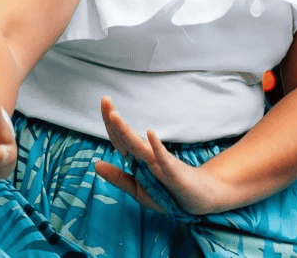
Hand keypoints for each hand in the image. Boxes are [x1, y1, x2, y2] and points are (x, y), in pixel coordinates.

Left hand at [95, 97, 223, 215]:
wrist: (200, 199)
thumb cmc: (169, 193)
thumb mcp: (138, 191)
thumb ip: (118, 178)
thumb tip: (96, 164)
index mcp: (138, 160)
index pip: (120, 139)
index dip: (110, 124)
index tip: (104, 102)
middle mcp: (148, 157)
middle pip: (127, 137)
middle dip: (114, 119)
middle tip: (104, 98)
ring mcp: (161, 164)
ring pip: (140, 146)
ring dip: (126, 131)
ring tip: (114, 116)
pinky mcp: (175, 173)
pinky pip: (164, 159)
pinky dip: (156, 147)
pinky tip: (149, 133)